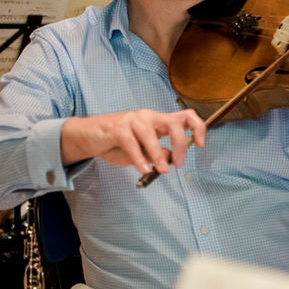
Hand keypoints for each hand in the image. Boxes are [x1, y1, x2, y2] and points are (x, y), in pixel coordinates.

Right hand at [61, 109, 206, 174]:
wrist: (88, 136)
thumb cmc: (118, 143)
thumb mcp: (144, 152)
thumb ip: (159, 154)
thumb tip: (173, 159)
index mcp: (159, 121)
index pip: (186, 116)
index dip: (198, 128)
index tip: (200, 145)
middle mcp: (149, 116)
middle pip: (174, 123)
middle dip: (181, 145)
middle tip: (180, 163)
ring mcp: (133, 120)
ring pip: (152, 135)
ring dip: (159, 155)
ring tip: (163, 171)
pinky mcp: (117, 127)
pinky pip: (132, 143)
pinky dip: (139, 158)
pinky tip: (144, 169)